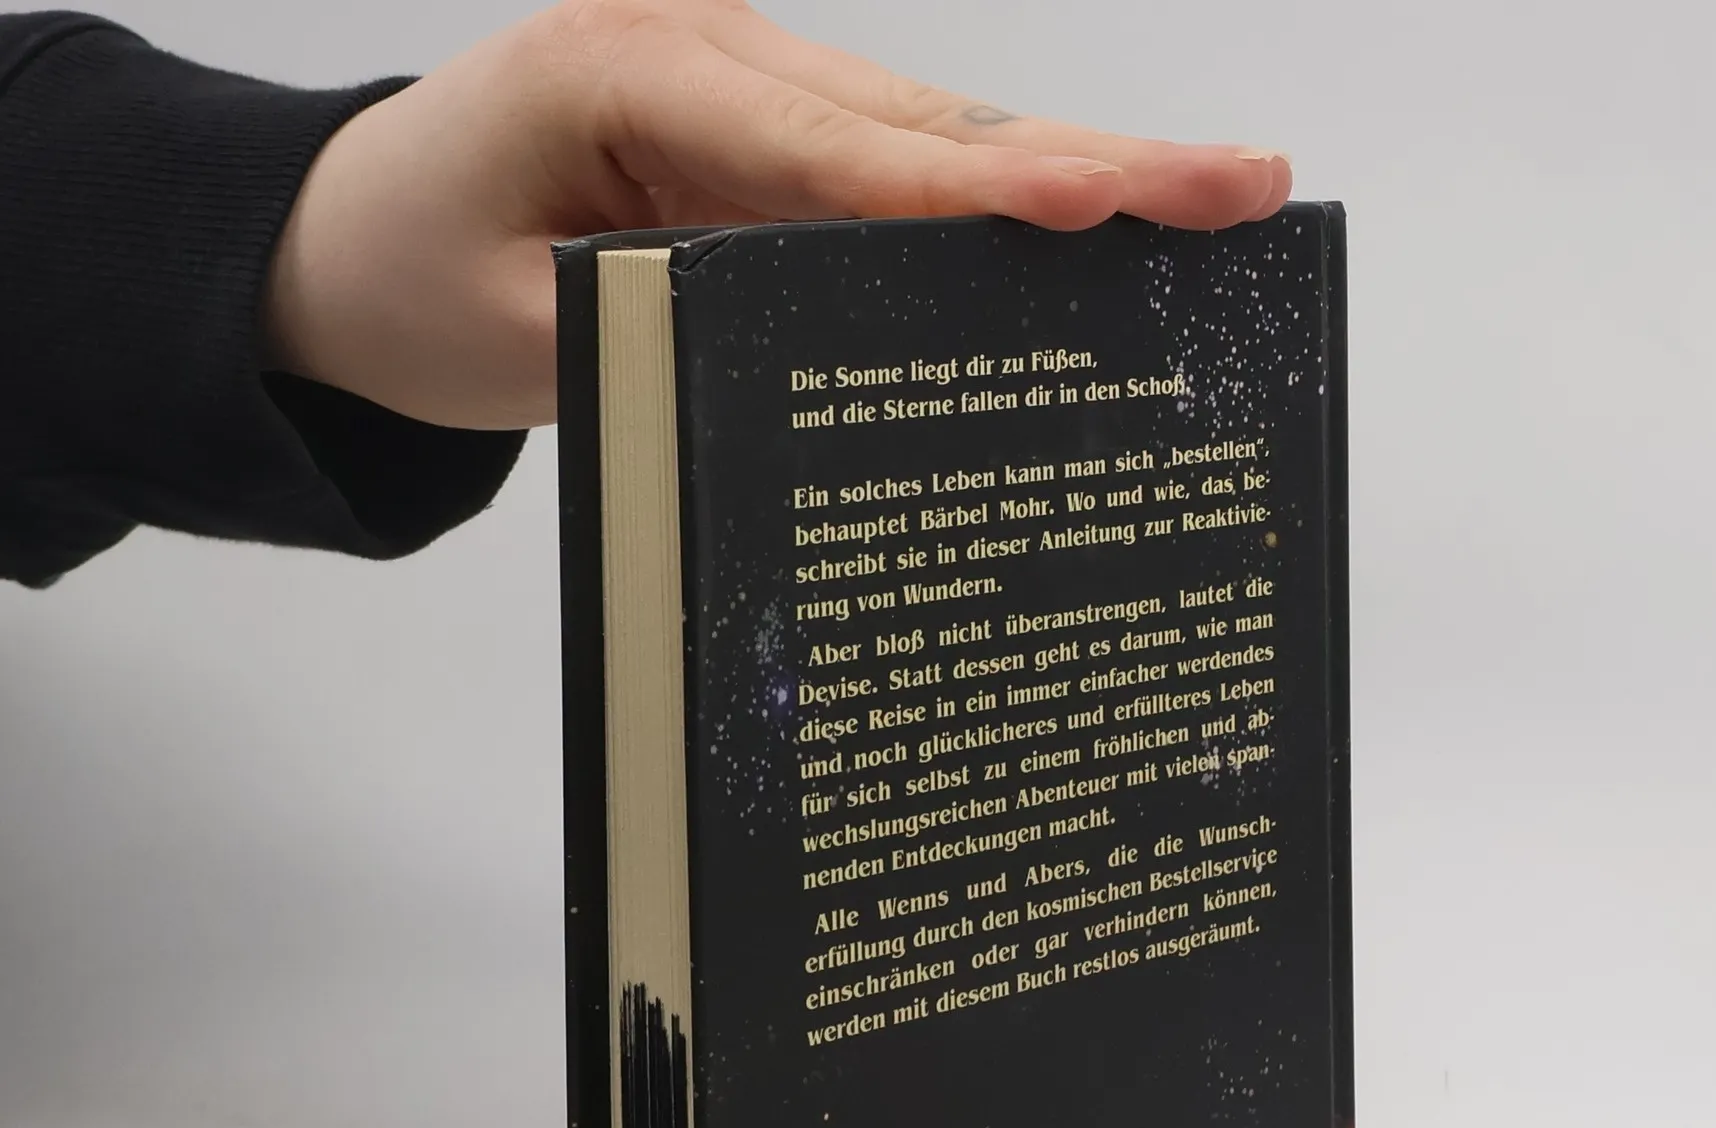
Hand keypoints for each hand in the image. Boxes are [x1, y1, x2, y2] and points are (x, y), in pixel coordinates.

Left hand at [264, 0, 1290, 429]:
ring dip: (1066, 178)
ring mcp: (745, 90)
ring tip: (1210, 207)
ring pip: (929, 140)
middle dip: (1088, 164)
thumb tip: (833, 351)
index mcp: (636, 70)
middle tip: (1242, 187)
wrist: (338, 247)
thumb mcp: (524, 330)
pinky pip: (892, 177)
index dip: (984, 186)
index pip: (842, 150)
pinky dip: (990, 208)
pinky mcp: (760, 142)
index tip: (1111, 201)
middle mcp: (713, 53)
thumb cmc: (404, 279)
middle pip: (926, 122)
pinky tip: (1097, 229)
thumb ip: (675, 329)